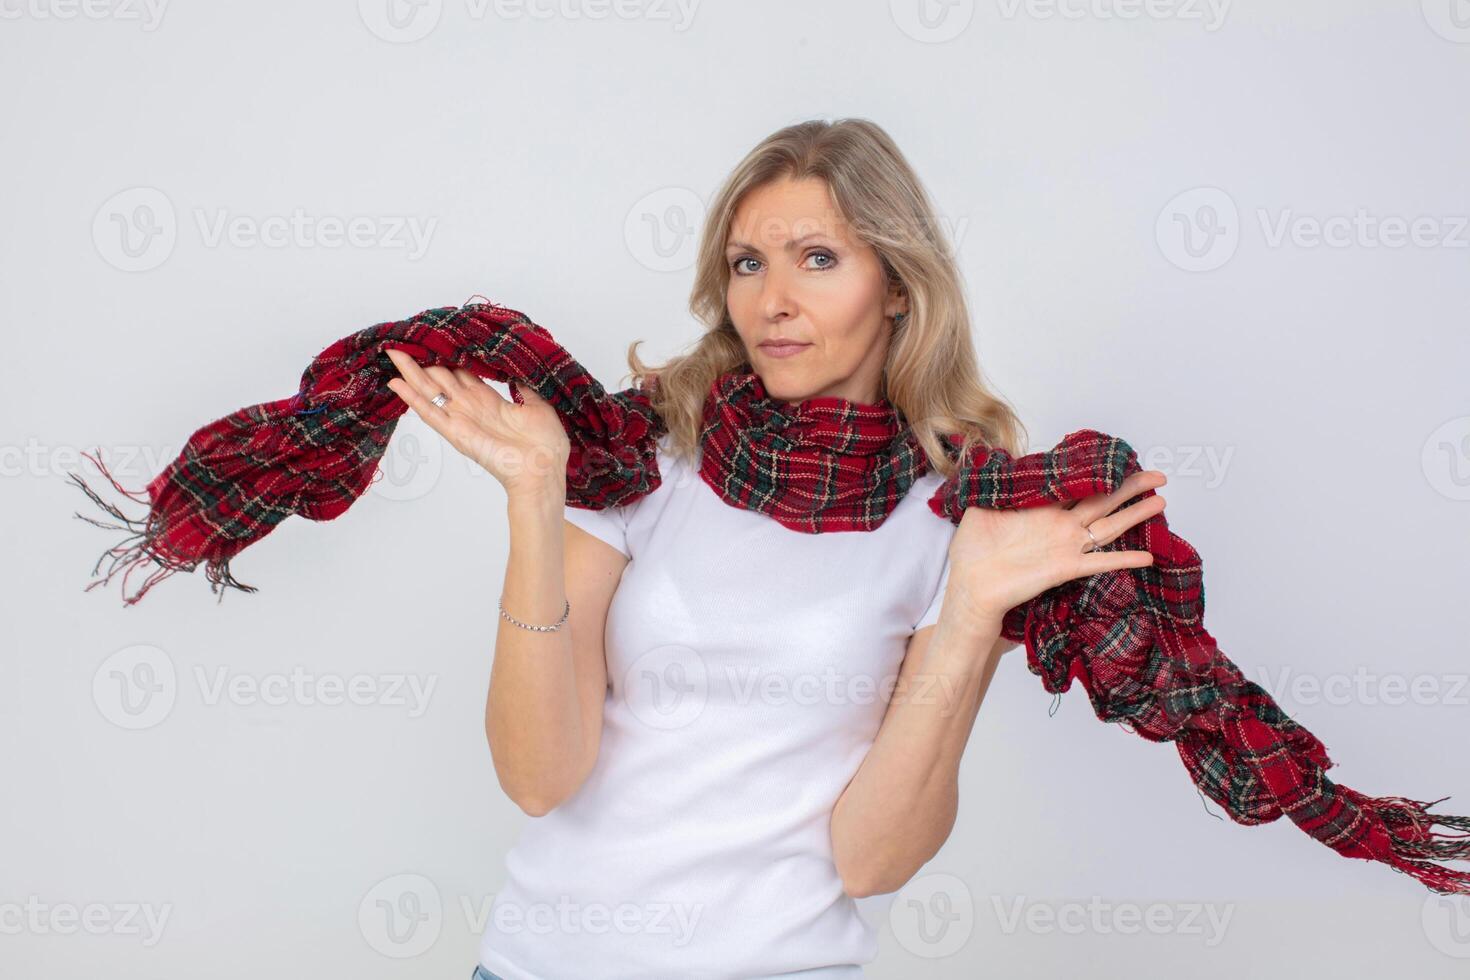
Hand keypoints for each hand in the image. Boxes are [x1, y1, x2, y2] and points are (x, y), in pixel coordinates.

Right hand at [384, 348, 570, 497]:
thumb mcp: (539, 405)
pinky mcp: (456, 433)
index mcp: (490, 401)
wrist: (544, 471)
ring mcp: (461, 420)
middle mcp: (472, 408)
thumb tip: (521, 370)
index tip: (437, 339)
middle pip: (441, 377)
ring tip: (392, 352)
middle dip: (424, 359)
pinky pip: (429, 412)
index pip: (462, 373)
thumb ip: (525, 388)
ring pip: (429, 390)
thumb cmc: (546, 444)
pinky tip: (395, 383)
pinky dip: (411, 398)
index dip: (449, 356)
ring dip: (410, 371)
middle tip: (407, 339)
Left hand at [946, 469, 1167, 625]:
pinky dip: (1123, 559)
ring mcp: (1065, 546)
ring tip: (1161, 501)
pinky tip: (1147, 557)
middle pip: (1102, 500)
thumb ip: (994, 484)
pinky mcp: (1065, 567)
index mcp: (1041, 507)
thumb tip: (995, 456)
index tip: (1119, 457)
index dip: (1097, 472)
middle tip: (1157, 475)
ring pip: (1107, 525)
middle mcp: (1058, 525)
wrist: (969, 587)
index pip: (1076, 484)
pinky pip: (1100, 563)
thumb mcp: (978, 507)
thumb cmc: (971, 552)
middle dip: (1129, 487)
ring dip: (1134, 514)